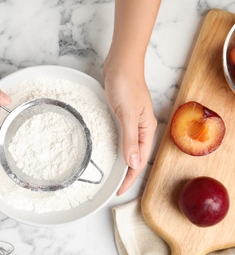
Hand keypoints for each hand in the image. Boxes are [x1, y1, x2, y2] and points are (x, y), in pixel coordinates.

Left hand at [103, 57, 156, 194]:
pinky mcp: (122, 115)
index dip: (130, 178)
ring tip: (111, 176)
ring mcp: (132, 122)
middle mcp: (141, 128)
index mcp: (146, 130)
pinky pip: (121, 137)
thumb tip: (134, 164)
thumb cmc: (126, 84)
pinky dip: (116, 148)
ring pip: (128, 148)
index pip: (139, 161)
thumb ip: (131, 139)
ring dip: (121, 162)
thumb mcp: (128, 114)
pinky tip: (108, 151)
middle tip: (113, 188)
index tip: (119, 191)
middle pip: (135, 157)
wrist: (121, 63)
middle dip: (126, 174)